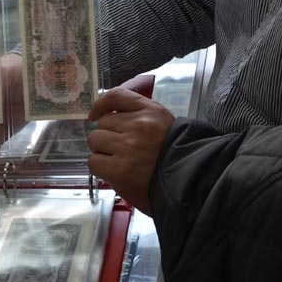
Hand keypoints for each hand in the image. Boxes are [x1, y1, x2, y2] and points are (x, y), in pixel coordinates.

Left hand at [86, 75, 172, 214]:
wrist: (188, 185)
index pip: (116, 96)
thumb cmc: (174, 157)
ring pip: (95, 141)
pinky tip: (114, 173)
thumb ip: (139, 116)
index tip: (95, 116)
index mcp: (151, 112)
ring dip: (102, 152)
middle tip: (120, 151)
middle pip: (102, 124)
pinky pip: (94, 162)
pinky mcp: (119, 169)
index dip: (100, 105)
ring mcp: (127, 147)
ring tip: (118, 162)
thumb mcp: (164, 125)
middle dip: (107, 137)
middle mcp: (138, 125)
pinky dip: (100, 168)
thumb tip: (105, 115)